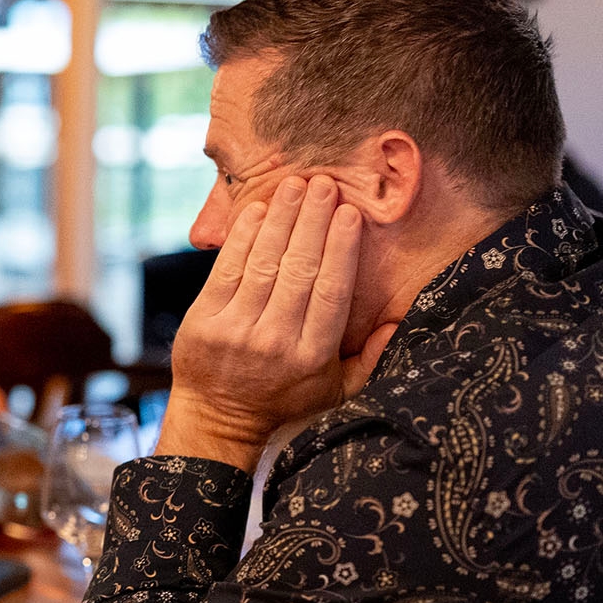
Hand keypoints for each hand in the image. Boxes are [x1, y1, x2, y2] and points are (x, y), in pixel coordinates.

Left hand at [159, 176, 360, 470]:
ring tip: (295, 186)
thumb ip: (372, 358)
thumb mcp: (338, 391)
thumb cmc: (284, 399)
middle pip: (298, 270)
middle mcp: (274, 339)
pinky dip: (241, 237)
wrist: (217, 418)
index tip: (351, 215)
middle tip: (325, 184)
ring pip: (263, 263)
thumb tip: (398, 319)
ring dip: (280, 220)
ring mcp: (235, 328)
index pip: (331, 292)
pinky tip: (257, 210)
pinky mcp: (204, 320)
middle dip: (313, 222)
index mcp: (311, 355)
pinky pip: (226, 270)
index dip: (341, 250)